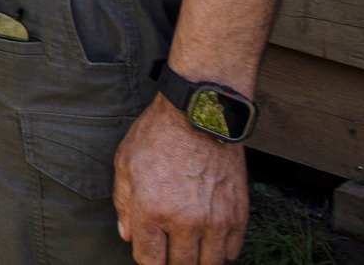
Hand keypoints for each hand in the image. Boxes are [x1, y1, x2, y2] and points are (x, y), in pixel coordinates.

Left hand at [113, 93, 249, 264]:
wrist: (200, 114)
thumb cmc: (158, 135)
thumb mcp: (125, 164)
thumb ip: (124, 204)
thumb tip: (128, 235)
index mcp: (153, 210)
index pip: (151, 261)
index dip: (148, 261)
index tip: (149, 254)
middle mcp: (186, 221)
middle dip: (172, 262)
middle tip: (169, 249)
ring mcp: (216, 220)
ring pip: (210, 264)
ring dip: (197, 259)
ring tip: (189, 247)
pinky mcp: (238, 214)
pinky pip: (233, 251)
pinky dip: (221, 249)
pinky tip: (209, 236)